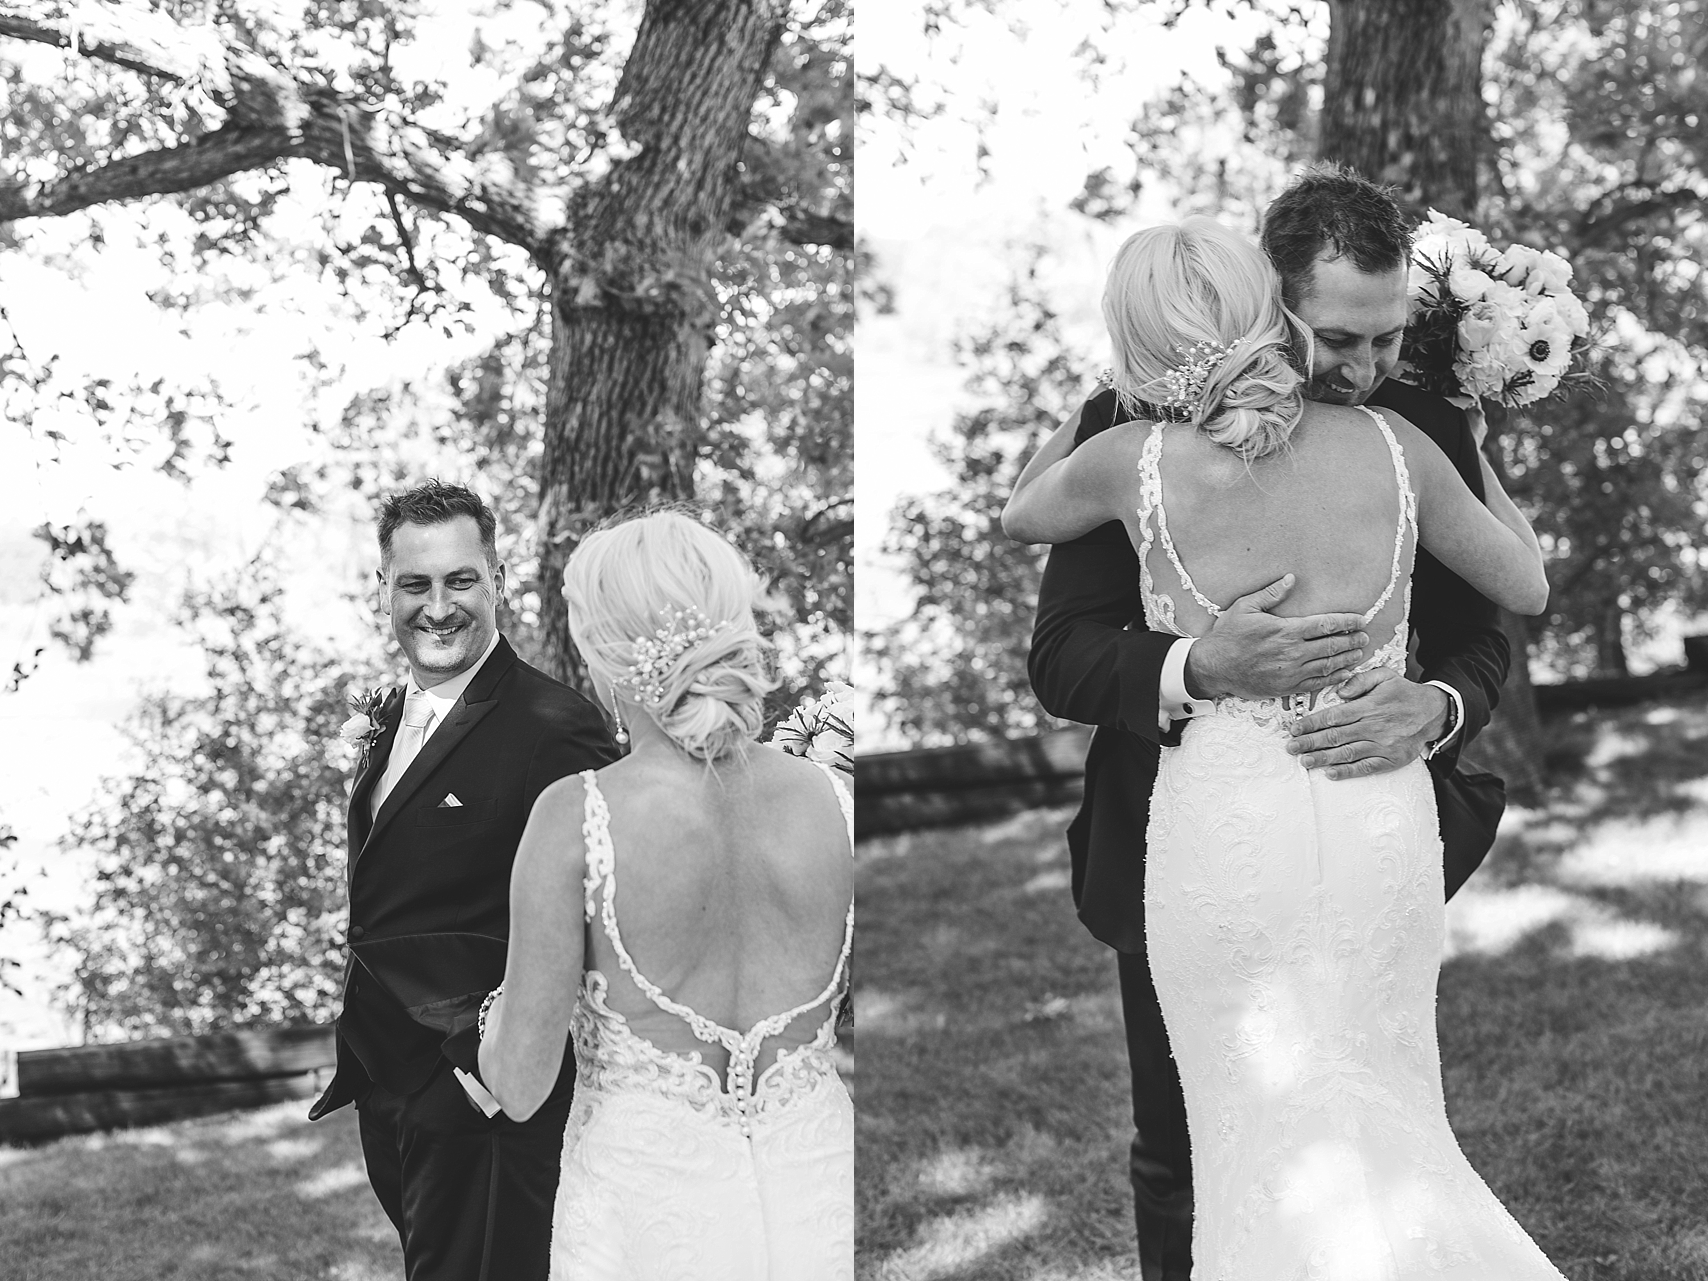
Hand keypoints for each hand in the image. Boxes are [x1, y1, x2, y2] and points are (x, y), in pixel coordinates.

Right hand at [1185, 575, 1368, 700]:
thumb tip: (1291, 579)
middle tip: (1365, 637)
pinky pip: (1317, 683)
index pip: (1326, 624)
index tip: (1360, 620)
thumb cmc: (1227, 636)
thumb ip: (1270, 594)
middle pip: (1332, 645)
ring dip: (1347, 658)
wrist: (1213, 667)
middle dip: (1352, 640)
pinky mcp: (1286, 687)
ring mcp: (1291, 672)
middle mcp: (1293, 652)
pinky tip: (1344, 673)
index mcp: (1286, 630)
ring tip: (1359, 653)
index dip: (1346, 622)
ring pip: (1328, 665)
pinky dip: (1334, 678)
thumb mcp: (1245, 608)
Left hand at [1285, 668, 1450, 780]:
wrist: (1434, 712)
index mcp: (1369, 706)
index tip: (1295, 729)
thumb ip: (1360, 680)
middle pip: (1336, 736)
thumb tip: (1340, 691)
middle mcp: (1373, 727)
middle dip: (1310, 743)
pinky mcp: (1391, 760)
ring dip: (1323, 759)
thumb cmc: (1404, 693)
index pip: (1334, 716)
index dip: (1312, 723)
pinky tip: (1331, 774)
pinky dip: (1348, 772)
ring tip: (1304, 761)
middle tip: (1291, 748)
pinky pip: (1366, 768)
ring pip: (1347, 753)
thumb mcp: (1384, 676)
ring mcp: (1382, 745)